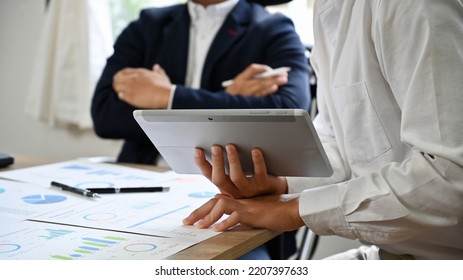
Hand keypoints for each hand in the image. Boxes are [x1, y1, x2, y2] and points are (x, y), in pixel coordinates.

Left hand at [113, 64, 171, 107]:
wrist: (165, 95)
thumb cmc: (164, 86)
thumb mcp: (162, 76)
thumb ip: (158, 71)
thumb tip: (156, 66)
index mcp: (140, 73)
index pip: (124, 71)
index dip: (120, 75)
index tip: (120, 78)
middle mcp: (133, 78)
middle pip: (118, 78)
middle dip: (117, 82)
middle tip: (117, 86)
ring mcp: (131, 87)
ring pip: (117, 86)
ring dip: (117, 89)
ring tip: (119, 92)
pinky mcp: (131, 96)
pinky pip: (121, 95)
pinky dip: (121, 95)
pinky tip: (122, 97)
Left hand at [183, 194, 303, 231]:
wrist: (293, 208)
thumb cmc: (276, 212)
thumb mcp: (254, 214)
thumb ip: (240, 216)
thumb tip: (226, 225)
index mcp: (239, 201)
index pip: (216, 202)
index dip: (202, 209)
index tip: (191, 219)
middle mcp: (240, 200)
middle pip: (214, 201)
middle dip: (198, 211)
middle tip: (186, 222)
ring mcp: (247, 205)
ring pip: (222, 205)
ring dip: (208, 216)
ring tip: (199, 226)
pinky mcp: (254, 212)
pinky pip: (237, 216)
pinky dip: (226, 223)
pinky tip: (218, 229)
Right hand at [194, 144, 287, 197]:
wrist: (277, 194)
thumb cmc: (254, 183)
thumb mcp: (236, 180)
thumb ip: (224, 170)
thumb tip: (208, 153)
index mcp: (227, 188)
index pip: (210, 176)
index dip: (202, 164)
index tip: (198, 150)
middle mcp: (236, 191)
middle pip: (220, 179)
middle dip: (217, 162)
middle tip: (215, 147)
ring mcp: (250, 190)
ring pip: (237, 177)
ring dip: (233, 161)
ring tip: (231, 146)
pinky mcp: (265, 185)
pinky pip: (260, 173)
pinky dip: (257, 161)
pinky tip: (255, 150)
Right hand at [225, 64, 287, 96]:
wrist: (224, 105)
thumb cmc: (235, 93)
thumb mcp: (238, 82)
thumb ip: (250, 77)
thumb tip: (268, 74)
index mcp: (240, 79)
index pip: (252, 69)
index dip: (263, 68)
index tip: (271, 70)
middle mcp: (243, 86)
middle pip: (260, 79)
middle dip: (273, 76)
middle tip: (283, 75)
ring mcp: (246, 94)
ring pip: (261, 86)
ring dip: (273, 83)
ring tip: (282, 80)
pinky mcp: (250, 101)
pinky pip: (260, 95)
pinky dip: (268, 91)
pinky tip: (274, 88)